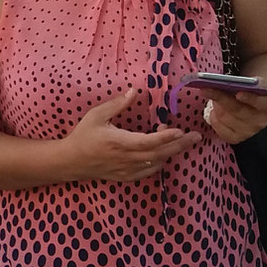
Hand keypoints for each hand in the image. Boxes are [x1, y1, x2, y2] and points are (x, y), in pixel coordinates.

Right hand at [66, 91, 198, 181]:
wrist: (71, 161)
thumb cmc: (83, 136)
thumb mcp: (96, 115)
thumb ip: (117, 104)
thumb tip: (134, 90)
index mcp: (119, 142)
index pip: (148, 141)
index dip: (166, 137)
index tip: (180, 130)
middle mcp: (126, 158)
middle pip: (159, 153)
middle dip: (180, 145)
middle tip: (195, 136)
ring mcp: (127, 169)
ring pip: (157, 163)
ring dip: (170, 151)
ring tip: (180, 139)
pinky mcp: (126, 176)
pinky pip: (149, 171)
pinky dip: (160, 162)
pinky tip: (164, 153)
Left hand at [201, 86, 266, 145]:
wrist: (258, 108)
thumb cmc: (254, 92)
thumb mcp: (255, 84)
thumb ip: (246, 83)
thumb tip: (223, 82)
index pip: (261, 103)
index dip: (250, 98)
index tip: (238, 93)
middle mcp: (261, 121)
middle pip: (237, 110)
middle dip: (220, 98)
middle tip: (207, 89)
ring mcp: (249, 132)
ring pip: (226, 118)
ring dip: (216, 107)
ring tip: (213, 98)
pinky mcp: (237, 138)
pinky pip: (220, 130)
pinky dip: (214, 119)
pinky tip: (214, 112)